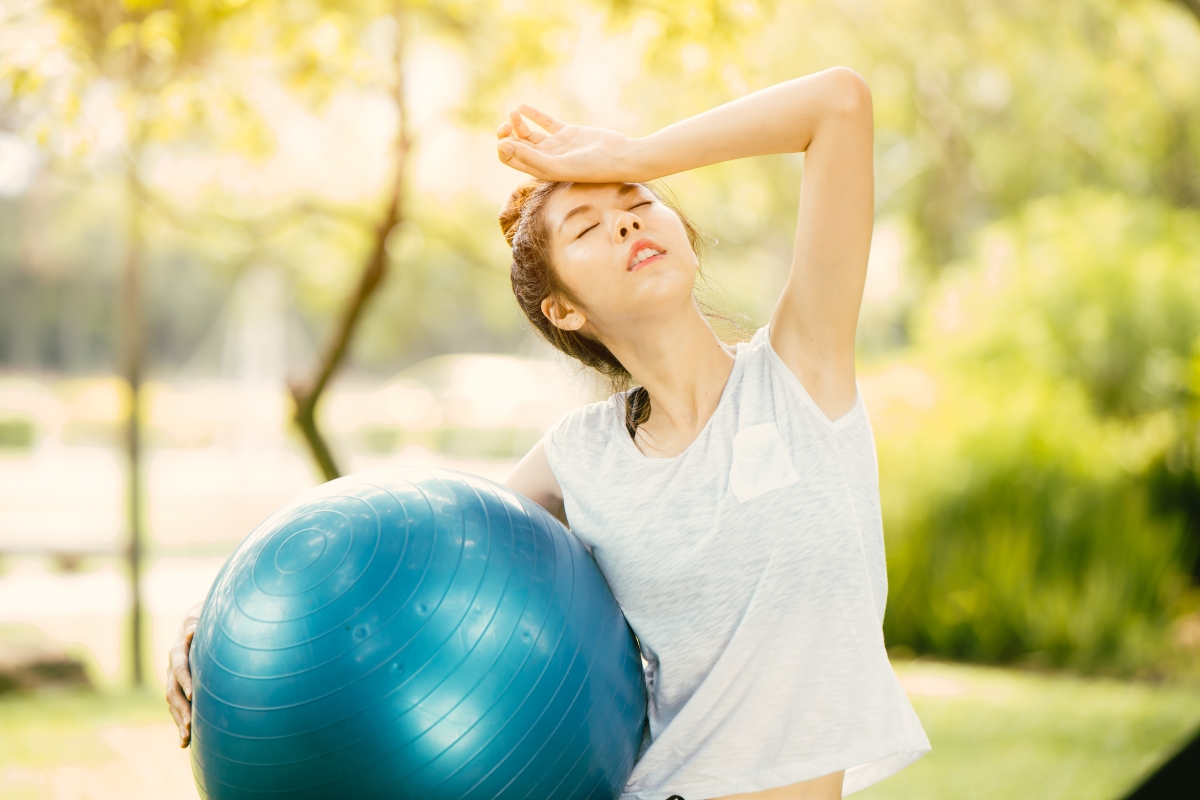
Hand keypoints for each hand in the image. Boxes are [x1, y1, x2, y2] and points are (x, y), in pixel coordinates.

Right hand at [165, 602, 202, 747]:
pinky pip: (176, 710)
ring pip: (172, 704)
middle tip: (191, 725)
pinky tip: (185, 742)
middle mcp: (171, 668)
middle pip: (172, 691)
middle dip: (182, 709)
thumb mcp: (201, 621)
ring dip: (179, 721)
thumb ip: (197, 626)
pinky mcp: (177, 691)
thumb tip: (192, 629)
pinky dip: (180, 724)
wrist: (193, 625)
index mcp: (178, 652)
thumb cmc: (204, 624)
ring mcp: (172, 680)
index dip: (184, 681)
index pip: (179, 667)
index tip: (192, 695)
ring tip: (186, 739)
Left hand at [496, 105, 638, 182]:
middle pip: (518, 145)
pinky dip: (533, 115)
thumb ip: (529, 156)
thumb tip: (502, 145)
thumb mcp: (557, 165)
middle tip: (506, 123)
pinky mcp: (568, 133)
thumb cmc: (591, 167)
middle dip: (507, 133)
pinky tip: (522, 107)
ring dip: (518, 123)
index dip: (504, 146)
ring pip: (529, 134)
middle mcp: (546, 159)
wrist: (620, 157)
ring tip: (514, 113)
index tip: (505, 135)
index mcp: (541, 170)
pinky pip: (546, 123)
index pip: (512, 159)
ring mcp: (557, 145)